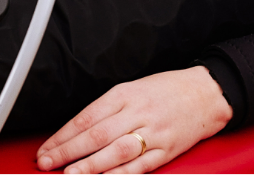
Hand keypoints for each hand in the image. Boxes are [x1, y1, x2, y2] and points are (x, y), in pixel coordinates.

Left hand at [36, 66, 232, 174]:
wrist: (207, 93)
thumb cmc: (167, 90)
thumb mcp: (134, 88)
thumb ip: (107, 108)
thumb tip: (76, 130)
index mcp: (125, 94)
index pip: (87, 117)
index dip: (63, 135)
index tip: (46, 148)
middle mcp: (138, 112)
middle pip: (97, 134)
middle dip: (68, 151)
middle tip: (47, 163)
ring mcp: (154, 132)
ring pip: (117, 151)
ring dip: (91, 165)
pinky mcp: (167, 149)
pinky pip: (141, 165)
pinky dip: (122, 174)